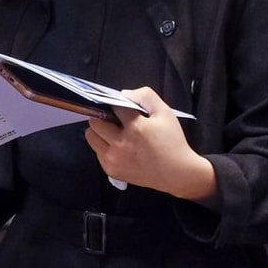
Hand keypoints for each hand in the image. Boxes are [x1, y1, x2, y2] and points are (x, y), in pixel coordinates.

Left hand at [84, 87, 216, 201]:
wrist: (176, 173)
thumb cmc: (172, 141)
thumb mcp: (165, 112)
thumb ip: (146, 96)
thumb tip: (124, 94)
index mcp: (135, 127)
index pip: (114, 107)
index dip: (118, 105)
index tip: (122, 109)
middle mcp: (120, 144)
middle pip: (95, 122)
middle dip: (103, 117)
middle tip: (115, 120)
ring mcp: (113, 159)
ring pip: (91, 137)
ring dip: (99, 132)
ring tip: (113, 132)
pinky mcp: (111, 170)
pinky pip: (97, 152)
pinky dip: (104, 146)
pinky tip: (118, 147)